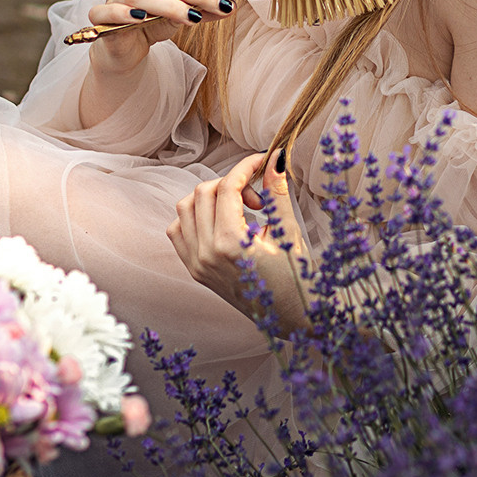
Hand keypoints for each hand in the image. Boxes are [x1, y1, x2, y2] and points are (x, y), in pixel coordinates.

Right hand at [85, 0, 249, 72]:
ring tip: (195, 18)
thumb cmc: (153, 23)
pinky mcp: (100, 14)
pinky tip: (144, 18)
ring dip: (172, 5)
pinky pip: (112, 10)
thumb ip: (204, 7)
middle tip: (226, 4)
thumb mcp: (184, 14)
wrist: (123, 49)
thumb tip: (232, 2)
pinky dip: (128, 13)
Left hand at [167, 150, 310, 334]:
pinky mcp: (195, 271)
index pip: (227, 188)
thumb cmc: (297, 279)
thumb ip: (277, 192)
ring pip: (184, 209)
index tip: (262, 161)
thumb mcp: (288, 233)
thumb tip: (275, 157)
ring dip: (210, 198)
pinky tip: (222, 223)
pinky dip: (195, 218)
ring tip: (240, 211)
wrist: (293, 319)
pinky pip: (179, 231)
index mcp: (230, 245)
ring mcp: (196, 264)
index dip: (245, 167)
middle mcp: (206, 254)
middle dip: (231, 184)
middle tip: (259, 200)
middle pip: (203, 193)